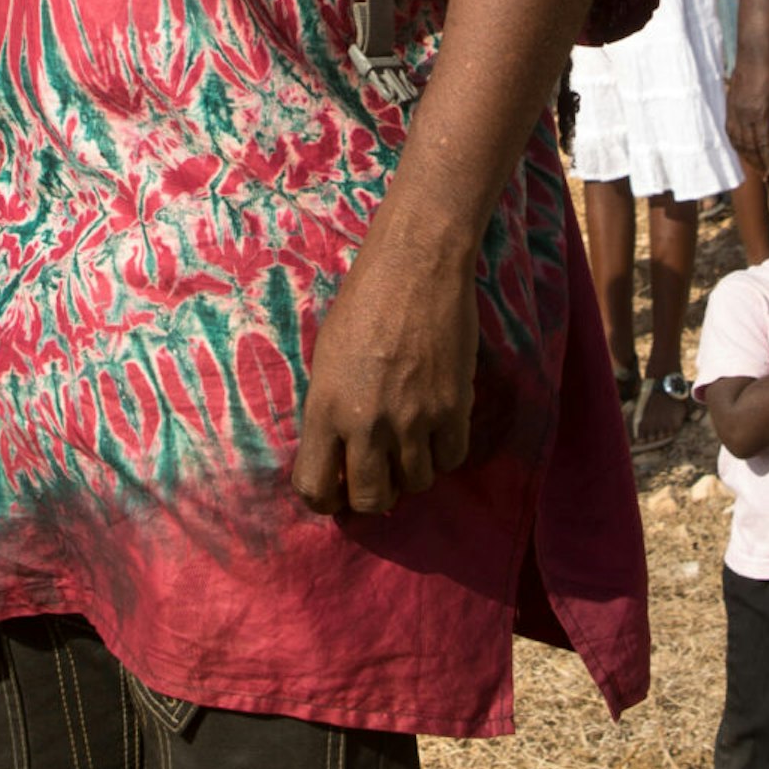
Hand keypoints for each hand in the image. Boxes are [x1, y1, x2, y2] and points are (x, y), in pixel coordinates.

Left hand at [291, 244, 476, 517]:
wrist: (416, 267)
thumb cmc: (363, 303)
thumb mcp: (326, 360)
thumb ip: (330, 412)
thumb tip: (341, 455)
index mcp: (325, 409)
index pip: (315, 488)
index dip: (325, 501)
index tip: (335, 494)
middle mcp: (367, 423)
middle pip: (370, 499)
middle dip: (371, 496)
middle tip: (377, 477)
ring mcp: (413, 419)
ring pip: (416, 483)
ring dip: (411, 473)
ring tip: (409, 447)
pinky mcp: (453, 407)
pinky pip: (451, 460)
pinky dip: (443, 455)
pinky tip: (437, 434)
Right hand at [726, 39, 768, 180]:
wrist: (755, 51)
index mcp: (760, 113)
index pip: (765, 147)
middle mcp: (743, 114)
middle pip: (750, 149)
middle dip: (760, 165)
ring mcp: (734, 110)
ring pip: (737, 142)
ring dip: (747, 158)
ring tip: (757, 168)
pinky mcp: (729, 106)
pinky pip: (730, 132)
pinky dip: (737, 145)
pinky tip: (743, 150)